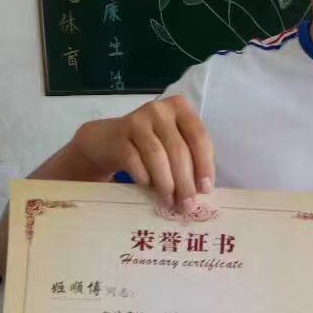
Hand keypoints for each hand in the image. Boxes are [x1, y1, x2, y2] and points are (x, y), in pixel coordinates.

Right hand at [70, 95, 214, 209]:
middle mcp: (159, 111)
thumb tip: (200, 190)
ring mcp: (137, 121)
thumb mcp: (172, 143)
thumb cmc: (149, 144)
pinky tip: (149, 190)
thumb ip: (189, 159)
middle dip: (185, 181)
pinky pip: (134, 161)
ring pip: (157, 156)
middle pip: (178, 149)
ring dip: (166, 183)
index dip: (204, 165)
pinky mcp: (118, 136)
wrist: (106, 141)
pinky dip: (144, 178)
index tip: (206, 189)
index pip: (198, 137)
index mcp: (180, 108)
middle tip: (187, 204)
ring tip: (170, 202)